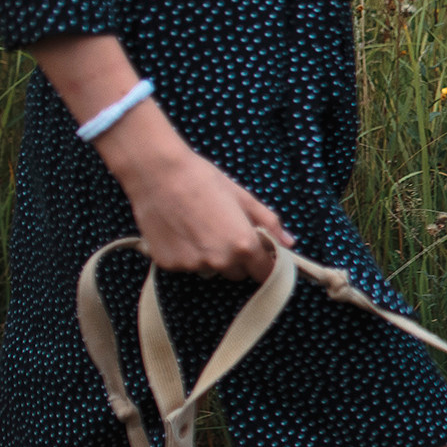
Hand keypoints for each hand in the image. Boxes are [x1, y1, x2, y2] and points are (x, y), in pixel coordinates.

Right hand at [98, 106, 294, 279]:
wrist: (157, 173)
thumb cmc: (203, 180)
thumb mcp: (244, 198)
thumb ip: (269, 223)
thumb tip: (289, 242)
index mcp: (243, 246)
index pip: (265, 272)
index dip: (266, 263)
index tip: (263, 254)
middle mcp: (219, 261)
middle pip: (238, 273)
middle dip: (238, 258)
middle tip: (226, 231)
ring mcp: (192, 265)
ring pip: (211, 269)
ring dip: (211, 257)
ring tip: (200, 227)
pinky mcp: (168, 264)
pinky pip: (186, 265)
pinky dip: (187, 253)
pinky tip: (180, 229)